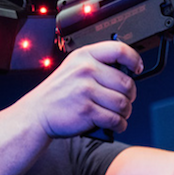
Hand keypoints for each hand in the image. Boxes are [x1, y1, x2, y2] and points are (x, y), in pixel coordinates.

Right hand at [15, 41, 142, 137]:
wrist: (36, 114)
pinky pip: (115, 119)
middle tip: (124, 101)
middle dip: (130, 96)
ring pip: (123, 103)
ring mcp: (86, 90)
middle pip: (126, 82)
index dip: (134, 59)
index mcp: (84, 56)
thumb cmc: (57, 94)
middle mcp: (86, 70)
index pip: (119, 50)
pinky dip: (119, 125)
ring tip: (118, 114)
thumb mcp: (73, 69)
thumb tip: (127, 72)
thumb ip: (97, 66)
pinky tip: (114, 124)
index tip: (137, 68)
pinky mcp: (87, 111)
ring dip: (125, 112)